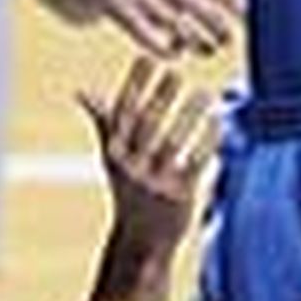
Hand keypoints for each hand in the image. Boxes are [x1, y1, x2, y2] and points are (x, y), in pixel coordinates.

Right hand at [80, 56, 219, 259]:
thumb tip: (82, 91)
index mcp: (114, 154)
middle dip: (161, 96)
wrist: (141, 243)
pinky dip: (208, 140)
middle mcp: (131, 168)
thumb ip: (104, 123)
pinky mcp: (180, 196)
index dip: (135, 84)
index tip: (146, 58)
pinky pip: (196, 162)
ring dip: (189, 115)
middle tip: (176, 71)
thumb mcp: (113, 159)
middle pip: (147, 124)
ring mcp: (155, 183)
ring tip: (204, 93)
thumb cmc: (129, 192)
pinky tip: (218, 122)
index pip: (123, 112)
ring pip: (173, 141)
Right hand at [92, 0, 244, 57]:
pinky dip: (166, 49)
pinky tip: (174, 52)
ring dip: (197, 42)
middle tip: (227, 38)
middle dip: (219, 26)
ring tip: (206, 48)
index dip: (236, 1)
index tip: (251, 14)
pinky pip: (150, 38)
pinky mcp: (122, 12)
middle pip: (202, 6)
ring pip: (179, 25)